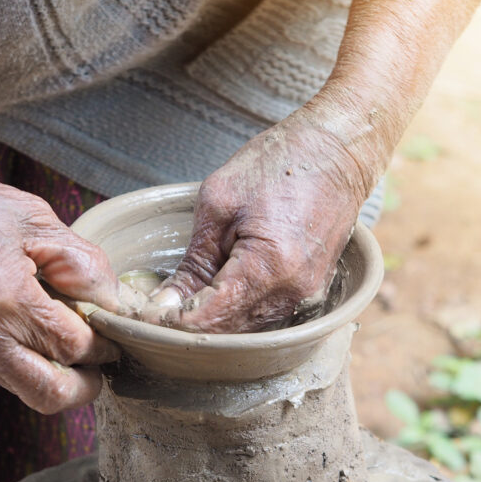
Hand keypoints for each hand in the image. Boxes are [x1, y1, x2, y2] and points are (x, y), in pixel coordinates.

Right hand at [0, 152, 121, 413]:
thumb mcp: (32, 217)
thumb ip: (81, 263)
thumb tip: (111, 302)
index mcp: (7, 299)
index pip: (74, 348)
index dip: (103, 343)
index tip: (112, 331)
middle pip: (51, 395)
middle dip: (85, 386)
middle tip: (99, 360)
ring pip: (21, 386)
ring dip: (52, 371)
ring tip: (61, 333)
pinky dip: (18, 353)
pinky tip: (20, 318)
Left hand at [146, 109, 372, 332]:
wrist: (339, 150)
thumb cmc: (280, 162)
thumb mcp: (219, 202)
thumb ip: (194, 261)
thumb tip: (166, 304)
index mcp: (269, 268)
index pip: (209, 319)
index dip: (171, 323)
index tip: (142, 315)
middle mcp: (293, 292)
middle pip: (228, 331)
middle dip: (186, 325)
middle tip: (151, 308)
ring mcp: (306, 295)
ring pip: (246, 328)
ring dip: (211, 320)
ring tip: (178, 297)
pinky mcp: (310, 289)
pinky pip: (265, 313)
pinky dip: (235, 309)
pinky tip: (213, 291)